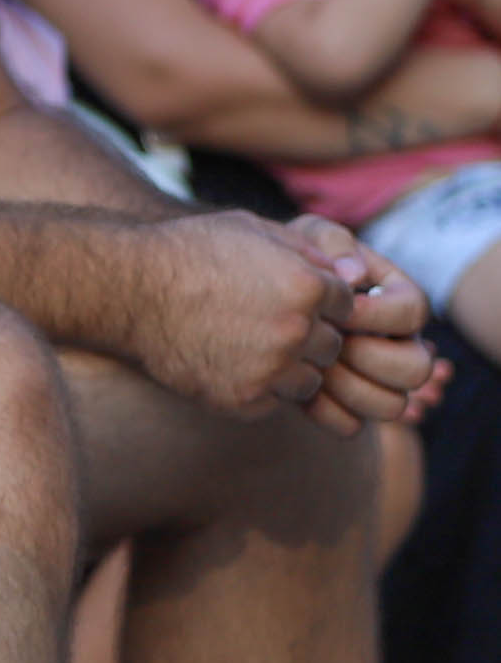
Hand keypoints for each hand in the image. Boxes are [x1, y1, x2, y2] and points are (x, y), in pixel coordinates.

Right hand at [117, 208, 353, 417]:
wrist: (126, 289)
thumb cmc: (187, 251)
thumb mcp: (251, 228)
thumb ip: (307, 249)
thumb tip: (347, 273)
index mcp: (308, 286)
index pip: (346, 305)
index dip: (316, 300)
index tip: (282, 296)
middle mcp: (297, 330)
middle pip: (331, 345)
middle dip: (305, 335)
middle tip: (259, 322)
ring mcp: (271, 369)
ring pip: (308, 380)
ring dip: (287, 367)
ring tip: (243, 344)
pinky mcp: (243, 398)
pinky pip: (272, 402)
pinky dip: (257, 388)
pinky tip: (225, 362)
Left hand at [276, 218, 438, 433]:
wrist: (247, 295)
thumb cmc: (287, 258)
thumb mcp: (307, 237)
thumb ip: (332, 243)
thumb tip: (351, 274)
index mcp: (396, 300)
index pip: (414, 313)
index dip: (376, 314)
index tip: (337, 308)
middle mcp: (395, 343)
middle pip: (416, 368)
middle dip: (368, 357)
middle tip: (328, 343)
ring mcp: (371, 378)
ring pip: (391, 405)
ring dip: (348, 388)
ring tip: (309, 366)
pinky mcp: (341, 403)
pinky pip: (350, 425)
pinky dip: (324, 413)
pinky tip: (295, 391)